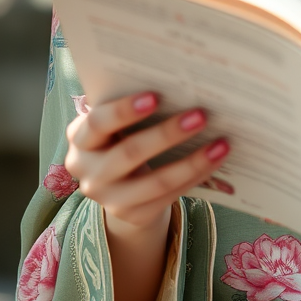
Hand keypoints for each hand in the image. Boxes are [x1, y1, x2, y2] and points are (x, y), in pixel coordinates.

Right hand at [65, 91, 229, 232]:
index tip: (156, 96)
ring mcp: (108, 198)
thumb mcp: (118, 122)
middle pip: (129, 153)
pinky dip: (195, 176)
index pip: (98, 123)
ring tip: (221, 144)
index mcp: (80, 138)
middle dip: (167, 134)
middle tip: (201, 115)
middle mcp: (88, 171)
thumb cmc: (123, 135)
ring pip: (154, 182)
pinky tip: (216, 161)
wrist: (120, 183)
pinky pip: (168, 196)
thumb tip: (181, 84)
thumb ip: (135, 106)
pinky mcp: (132, 215)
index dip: (124, 110)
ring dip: (191, 162)